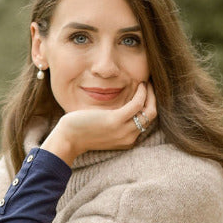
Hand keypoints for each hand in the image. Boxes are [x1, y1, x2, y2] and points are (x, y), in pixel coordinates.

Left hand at [42, 82, 156, 165]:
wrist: (68, 139)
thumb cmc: (82, 131)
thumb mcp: (104, 128)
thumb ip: (115, 120)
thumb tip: (123, 103)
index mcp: (127, 140)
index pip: (147, 122)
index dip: (150, 105)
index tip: (147, 93)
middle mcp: (129, 137)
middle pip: (151, 116)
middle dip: (154, 98)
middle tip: (149, 85)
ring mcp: (123, 130)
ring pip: (149, 111)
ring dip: (150, 94)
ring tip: (145, 83)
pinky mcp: (116, 121)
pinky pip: (137, 104)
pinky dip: (141, 92)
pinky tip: (138, 85)